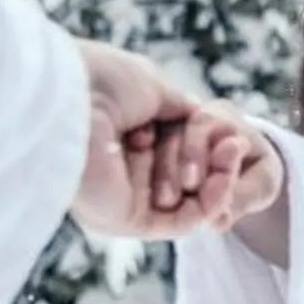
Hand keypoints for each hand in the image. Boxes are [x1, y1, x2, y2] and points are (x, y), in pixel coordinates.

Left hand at [70, 43, 272, 238]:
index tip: (227, 131)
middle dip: (216, 162)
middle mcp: (120, 167)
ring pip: (189, 198)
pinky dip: (209, 205)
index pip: (179, 147)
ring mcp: (122, 195)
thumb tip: (206, 121)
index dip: (207, 143)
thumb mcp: (154, 88)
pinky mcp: (124, 220)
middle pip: (188, 174)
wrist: (70, 97)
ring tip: (231, 156)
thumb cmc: (102, 80)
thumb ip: (182, 110)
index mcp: (121, 133)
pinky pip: (180, 222)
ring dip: (218, 181)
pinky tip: (223, 182)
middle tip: (234, 146)